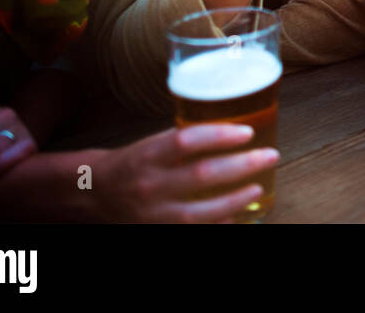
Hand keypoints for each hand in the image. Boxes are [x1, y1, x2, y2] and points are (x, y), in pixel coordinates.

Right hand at [94, 124, 278, 222]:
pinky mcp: (157, 231)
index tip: (247, 133)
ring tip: (257, 187)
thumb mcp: (152, 145)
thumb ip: (185, 142)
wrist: (94, 195)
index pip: (186, 141)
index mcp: (148, 155)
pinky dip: (217, 224)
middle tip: (270, 155)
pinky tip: (236, 217)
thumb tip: (232, 133)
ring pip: (200, 211)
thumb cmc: (133, 164)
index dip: (219, 135)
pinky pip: (192, 231)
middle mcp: (151, 184)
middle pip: (202, 174)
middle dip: (242, 165)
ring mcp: (154, 214)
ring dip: (235, 200)